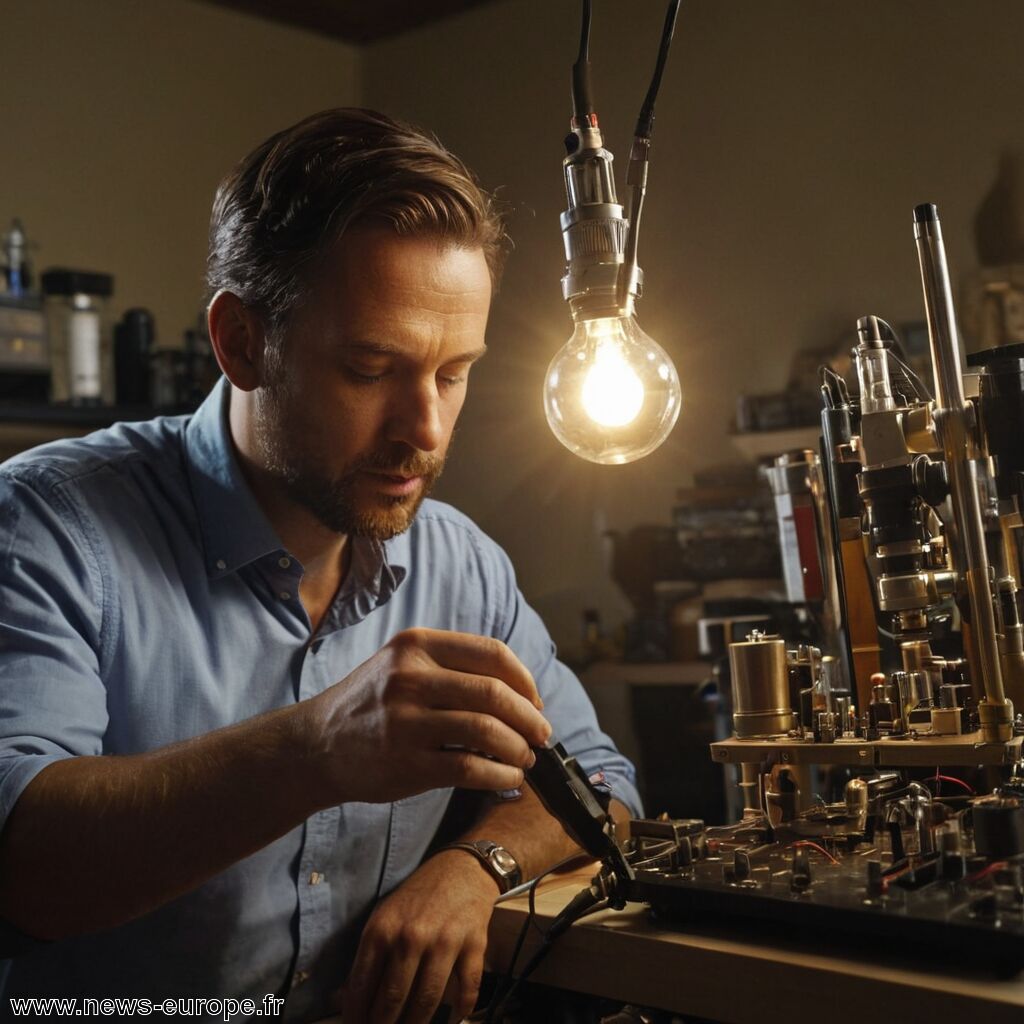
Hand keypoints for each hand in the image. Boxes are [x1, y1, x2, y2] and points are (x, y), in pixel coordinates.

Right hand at [301, 628, 550, 804]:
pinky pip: (469, 767)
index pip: (492, 654)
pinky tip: (507, 777)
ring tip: (525, 757)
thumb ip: (453, 668)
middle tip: (541, 734)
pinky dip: (500, 774)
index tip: (535, 701)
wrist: (315, 746)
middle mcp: (410, 676)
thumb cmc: (370, 704)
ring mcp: (406, 720)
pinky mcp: (405, 762)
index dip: (525, 679)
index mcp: (417, 645)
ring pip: (487, 729)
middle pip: (495, 692)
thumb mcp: (402, 665)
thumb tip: (522, 693)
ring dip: (518, 747)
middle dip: (530, 717)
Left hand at [339, 849, 495, 1022]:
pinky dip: (460, 1010)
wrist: (462, 868)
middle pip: (392, 1000)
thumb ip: (366, 959)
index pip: (361, 987)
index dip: (357, 1017)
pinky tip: (453, 1018)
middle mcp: (410, 936)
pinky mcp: (474, 944)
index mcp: (382, 929)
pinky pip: (466, 988)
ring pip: (427, 1000)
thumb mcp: (384, 917)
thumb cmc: (419, 896)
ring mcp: (444, 941)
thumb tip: (341, 998)